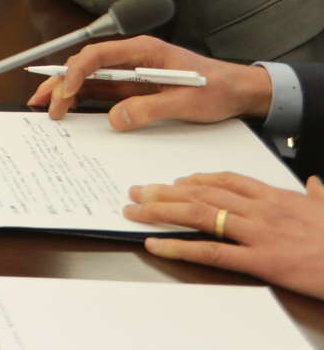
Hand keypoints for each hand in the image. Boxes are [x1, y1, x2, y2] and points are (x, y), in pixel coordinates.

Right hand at [26, 36, 271, 125]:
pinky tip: (68, 108)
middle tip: (46, 105)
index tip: (67, 92)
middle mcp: (132, 58)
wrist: (238, 92)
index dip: (77, 71)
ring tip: (45, 106)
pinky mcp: (133, 87)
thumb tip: (115, 120)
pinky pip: (100, 91)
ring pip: (88, 78)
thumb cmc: (217, 89)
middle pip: (86, 66)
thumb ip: (150, 108)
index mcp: (143, 50)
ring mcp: (130, 72)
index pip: (98, 55)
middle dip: (62, 83)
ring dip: (66, 91)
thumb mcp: (187, 101)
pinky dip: (81, 99)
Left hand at [128, 173, 323, 299]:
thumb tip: (315, 184)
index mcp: (280, 197)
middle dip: (166, 191)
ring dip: (162, 211)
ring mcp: (262, 234)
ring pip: (202, 214)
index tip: (175, 180)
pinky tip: (156, 244)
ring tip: (134, 211)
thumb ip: (319, 196)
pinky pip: (213, 252)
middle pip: (205, 192)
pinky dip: (180, 246)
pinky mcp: (264, 261)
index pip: (228, 180)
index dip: (197, 178)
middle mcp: (265, 210)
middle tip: (138, 191)